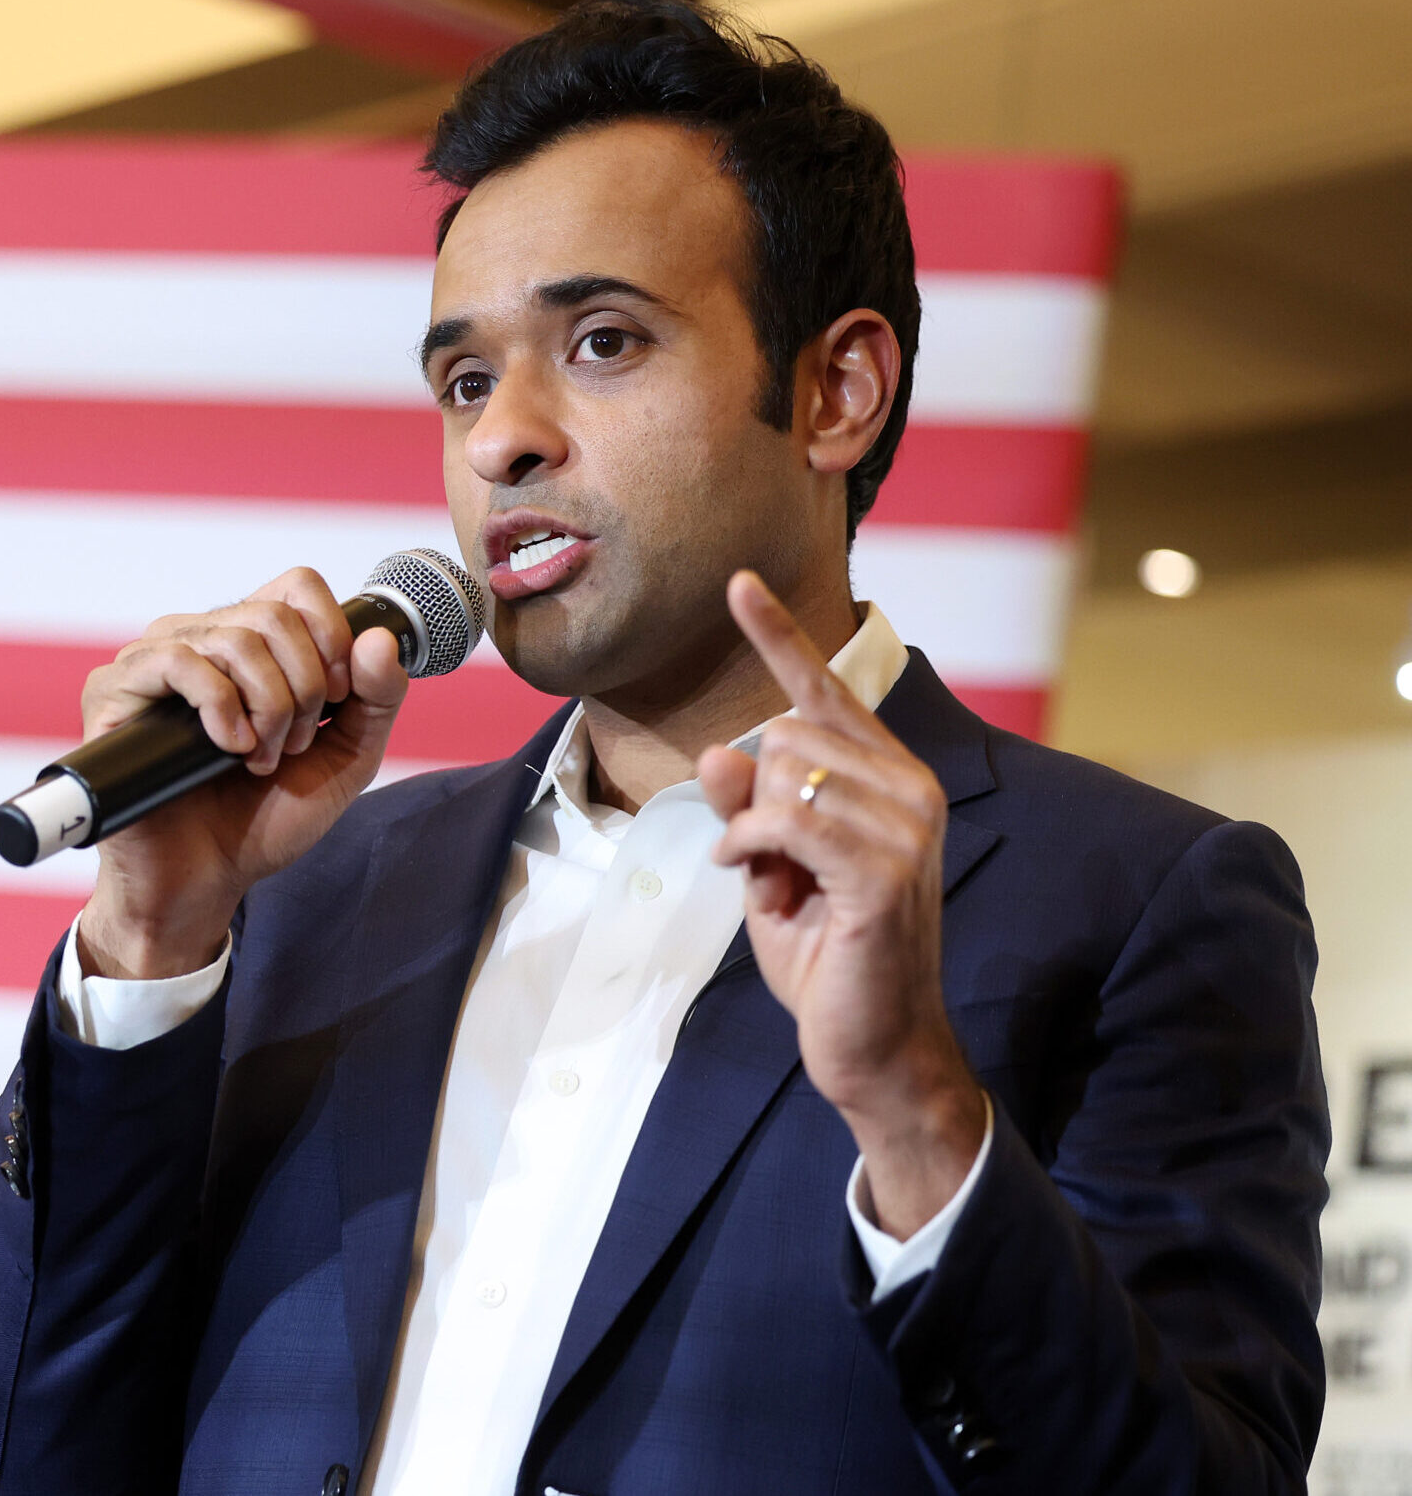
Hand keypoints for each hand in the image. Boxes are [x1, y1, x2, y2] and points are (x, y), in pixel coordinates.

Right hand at [76, 568, 408, 980]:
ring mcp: (152, 660)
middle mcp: (198, 639)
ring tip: (258, 759)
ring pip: (234, 637)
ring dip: (267, 707)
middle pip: (274, 615)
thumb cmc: (262, 820)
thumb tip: (378, 638)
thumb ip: (376, 700)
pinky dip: (220, 707)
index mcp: (249, 645)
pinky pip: (179, 660)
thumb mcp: (344, 760)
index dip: (330, 634)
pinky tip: (227, 748)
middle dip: (304, 689)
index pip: (296, 587)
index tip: (338, 699)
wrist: (203, 881)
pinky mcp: (114, 690)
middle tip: (291, 747)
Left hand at [697, 571, 986, 1237]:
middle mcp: (910, 787)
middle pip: (784, 734)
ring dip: (751, 834)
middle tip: (775, 868)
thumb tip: (719, 751)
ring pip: (781, 772)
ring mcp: (905, 825)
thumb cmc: (825, 956)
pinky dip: (751, 849)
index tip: (737, 583)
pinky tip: (758, 884)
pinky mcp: (881, 869)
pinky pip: (784, 819)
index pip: (825, 691)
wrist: (873, 1046)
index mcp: (889, 779)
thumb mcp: (769, 869)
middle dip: (754, 801)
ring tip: (779, 886)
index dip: (777, 634)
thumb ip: (748, 806)